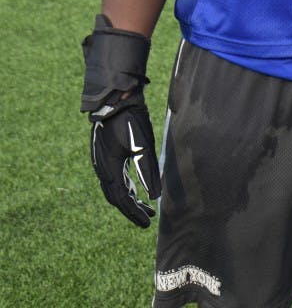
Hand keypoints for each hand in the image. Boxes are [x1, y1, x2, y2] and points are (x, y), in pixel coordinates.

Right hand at [89, 93, 160, 227]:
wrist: (116, 99)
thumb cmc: (130, 120)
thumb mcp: (143, 146)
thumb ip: (148, 171)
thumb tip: (156, 196)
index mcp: (110, 170)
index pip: (122, 200)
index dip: (135, 213)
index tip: (148, 224)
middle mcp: (102, 169)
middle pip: (116, 198)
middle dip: (131, 210)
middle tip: (147, 220)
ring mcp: (102, 162)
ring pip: (115, 189)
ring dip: (129, 199)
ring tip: (145, 207)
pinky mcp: (106, 154)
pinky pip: (115, 178)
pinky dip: (126, 187)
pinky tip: (135, 188)